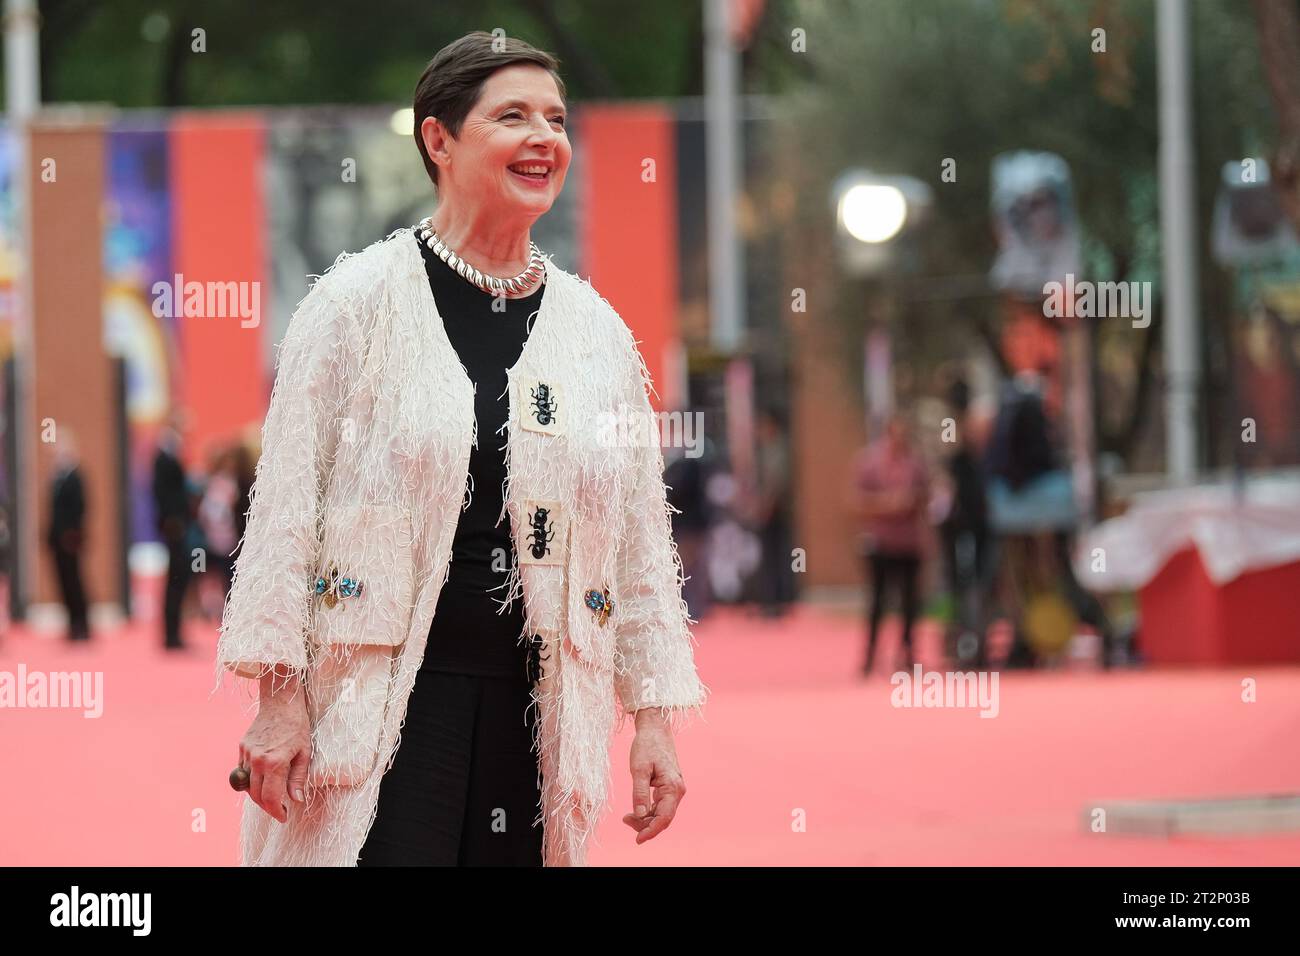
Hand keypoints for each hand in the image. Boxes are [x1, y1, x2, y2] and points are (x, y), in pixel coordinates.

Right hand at [238, 679, 311, 823]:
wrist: (281, 702)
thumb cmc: (297, 725)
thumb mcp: (305, 752)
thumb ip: (298, 778)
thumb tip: (297, 800)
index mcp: (274, 762)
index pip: (270, 798)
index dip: (277, 811)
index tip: (284, 816)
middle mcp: (256, 760)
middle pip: (256, 796)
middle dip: (268, 807)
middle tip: (280, 810)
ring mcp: (246, 754)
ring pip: (247, 786)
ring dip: (258, 796)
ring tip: (273, 797)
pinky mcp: (242, 748)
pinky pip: (243, 772)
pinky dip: (252, 781)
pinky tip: (265, 779)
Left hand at [622, 713, 685, 844]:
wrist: (655, 728)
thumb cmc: (647, 745)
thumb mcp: (638, 769)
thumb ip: (639, 793)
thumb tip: (640, 815)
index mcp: (673, 787)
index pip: (664, 818)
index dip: (651, 831)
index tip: (637, 840)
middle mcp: (677, 790)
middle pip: (663, 818)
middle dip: (645, 825)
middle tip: (625, 820)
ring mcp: (674, 789)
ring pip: (662, 813)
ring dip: (646, 819)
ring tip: (626, 816)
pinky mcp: (669, 787)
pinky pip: (660, 806)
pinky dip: (648, 811)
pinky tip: (635, 810)